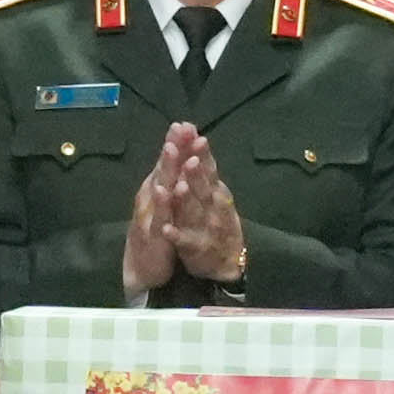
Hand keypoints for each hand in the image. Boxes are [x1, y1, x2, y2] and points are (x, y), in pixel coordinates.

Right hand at [121, 123, 190, 295]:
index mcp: (156, 190)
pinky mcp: (151, 234)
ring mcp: (149, 214)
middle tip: (180, 127)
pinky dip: (162, 203)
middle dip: (171, 147)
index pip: (167, 162)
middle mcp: (150, 198)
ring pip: (158, 188)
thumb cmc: (156, 232)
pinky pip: (158, 216)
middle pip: (162, 168)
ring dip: (164, 169)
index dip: (176, 143)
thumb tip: (178, 157)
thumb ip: (170, 182)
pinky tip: (166, 190)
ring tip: (172, 150)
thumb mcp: (165, 205)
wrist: (141, 270)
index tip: (186, 123)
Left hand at [163, 131, 246, 283]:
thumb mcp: (215, 194)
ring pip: (195, 212)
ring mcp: (206, 227)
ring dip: (186, 200)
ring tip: (178, 187)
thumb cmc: (217, 221)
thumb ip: (205, 170)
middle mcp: (213, 207)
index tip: (193, 132)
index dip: (201, 151)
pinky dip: (176, 235)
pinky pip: (186, 241)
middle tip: (189, 156)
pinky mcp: (197, 248)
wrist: (228, 261)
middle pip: (203, 186)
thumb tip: (196, 139)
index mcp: (215, 191)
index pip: (208, 167)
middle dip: (196, 172)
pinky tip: (166, 229)